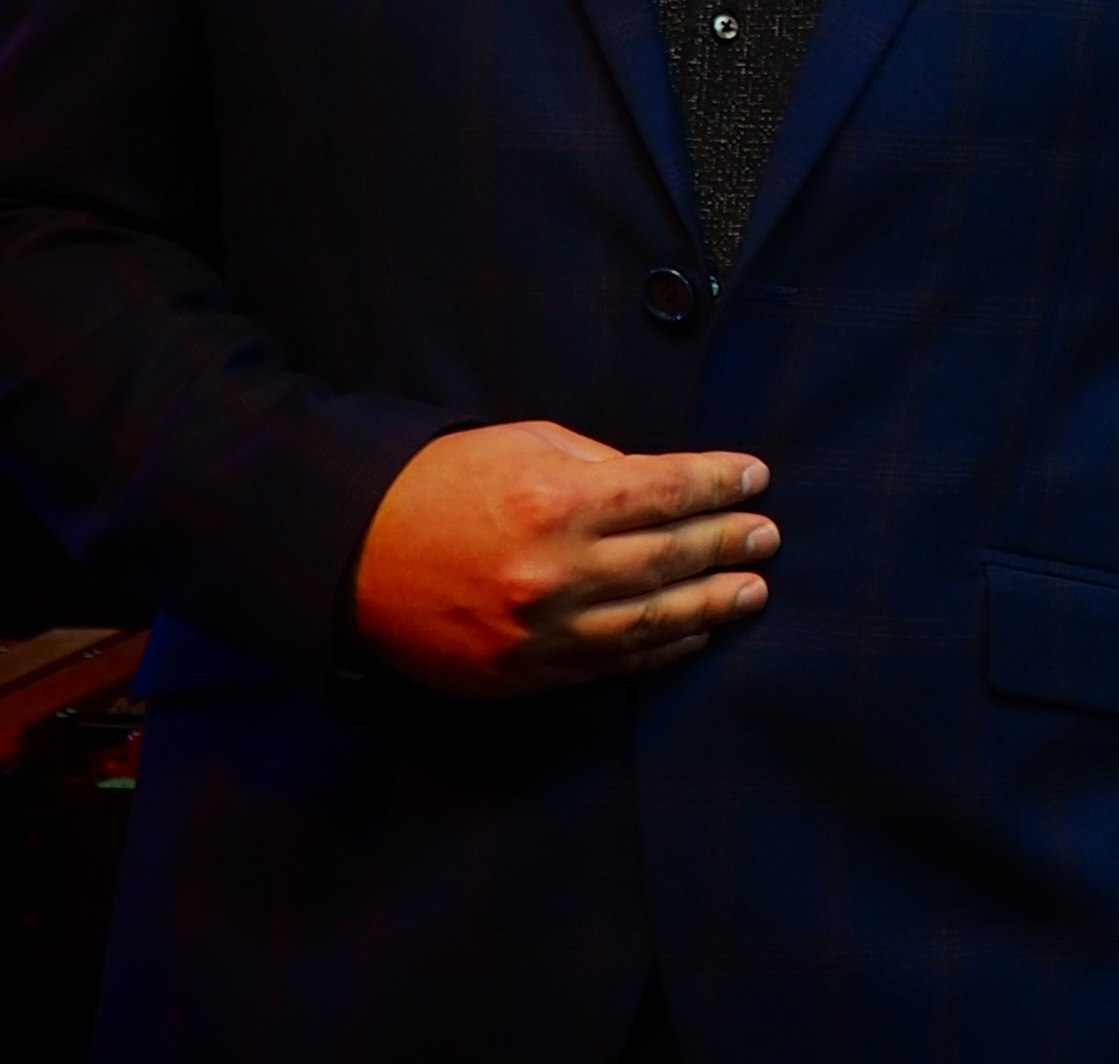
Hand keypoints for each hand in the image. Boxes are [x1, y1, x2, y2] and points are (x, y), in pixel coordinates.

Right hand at [351, 419, 777, 696]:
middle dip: (727, 542)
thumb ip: (601, 465)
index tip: (756, 477)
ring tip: (753, 589)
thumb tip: (667, 486)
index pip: (667, 492)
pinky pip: (609, 663)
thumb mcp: (524, 444)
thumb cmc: (441, 483)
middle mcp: (554, 573)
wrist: (349, 554)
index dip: (719, 484)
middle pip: (669, 558)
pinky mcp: (521, 674)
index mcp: (556, 503)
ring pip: (650, 620)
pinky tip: (694, 632)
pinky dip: (660, 648)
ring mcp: (539, 632)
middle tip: (769, 535)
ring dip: (711, 604)